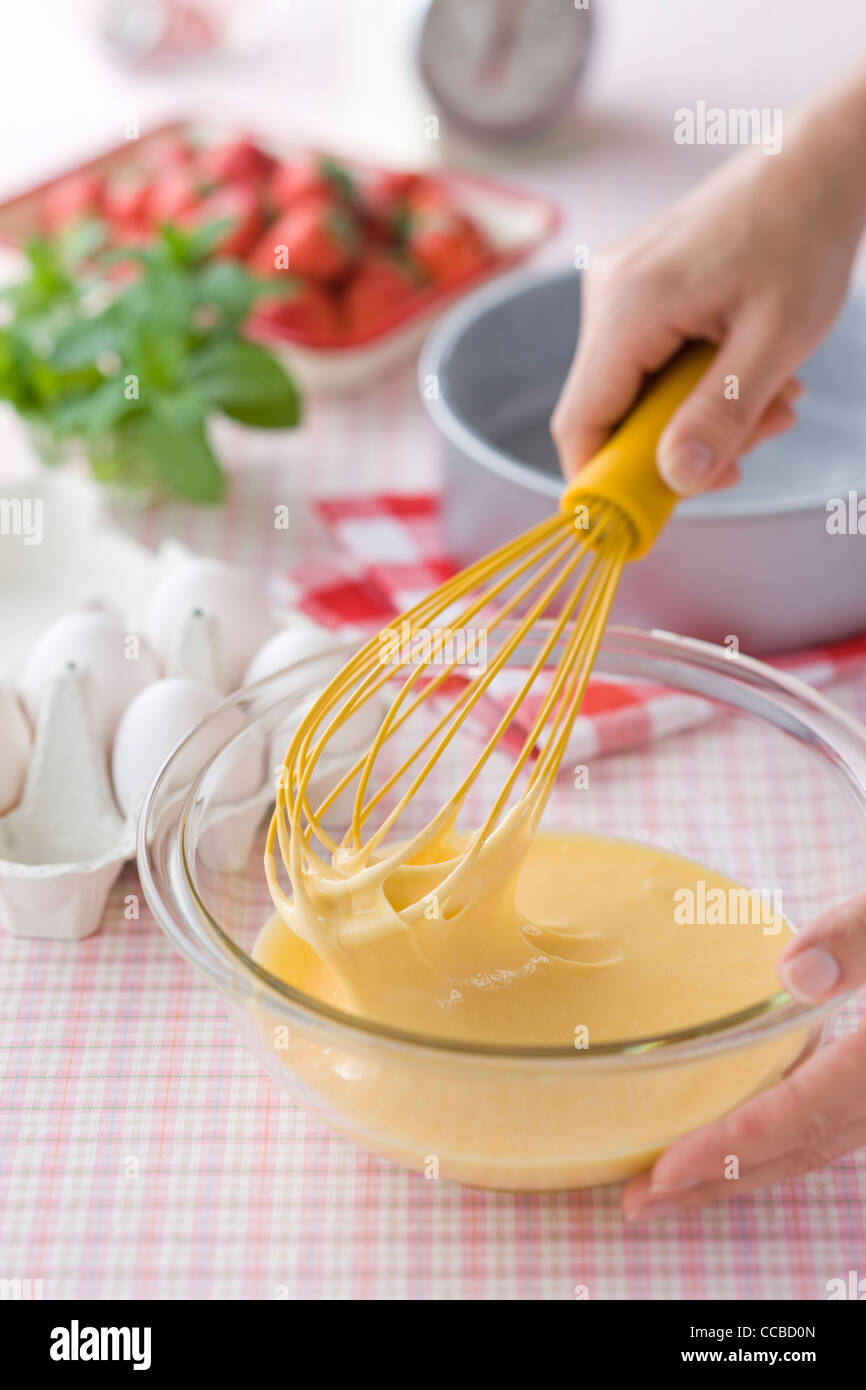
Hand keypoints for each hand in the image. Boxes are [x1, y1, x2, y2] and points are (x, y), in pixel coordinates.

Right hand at [552, 73, 865, 495]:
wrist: (819, 162)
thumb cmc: (804, 236)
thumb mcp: (775, 342)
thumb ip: (721, 415)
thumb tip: (677, 480)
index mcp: (627, 306)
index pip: (581, 424)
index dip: (601, 484)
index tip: (642, 520)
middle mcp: (605, 294)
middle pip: (611, 413)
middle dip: (679, 446)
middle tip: (757, 443)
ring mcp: (615, 287)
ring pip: (635, 391)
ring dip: (700, 415)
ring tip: (774, 401)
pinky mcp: (635, 287)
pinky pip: (647, 361)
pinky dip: (696, 382)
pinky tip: (750, 371)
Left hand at [623, 892, 865, 1217]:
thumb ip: (856, 938)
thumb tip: (792, 975)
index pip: (800, 1114)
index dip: (729, 1148)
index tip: (662, 1173)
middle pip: (801, 1151)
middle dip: (718, 1181)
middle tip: (642, 1201)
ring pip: (819, 1147)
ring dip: (745, 1168)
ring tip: (673, 1182)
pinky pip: (836, 1125)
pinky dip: (784, 1140)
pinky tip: (742, 1128)